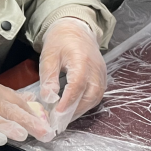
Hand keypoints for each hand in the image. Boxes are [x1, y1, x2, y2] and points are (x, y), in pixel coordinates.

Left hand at [37, 18, 106, 133]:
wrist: (75, 29)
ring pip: (95, 98)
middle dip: (75, 111)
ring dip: (81, 110)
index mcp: (81, 60)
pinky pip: (97, 95)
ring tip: (64, 118)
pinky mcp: (102, 77)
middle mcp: (96, 68)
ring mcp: (101, 73)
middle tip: (59, 121)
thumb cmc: (60, 41)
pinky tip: (73, 109)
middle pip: (90, 95)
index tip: (57, 114)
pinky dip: (86, 104)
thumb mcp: (49, 56)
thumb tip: (48, 97)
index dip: (68, 101)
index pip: (78, 84)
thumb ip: (49, 77)